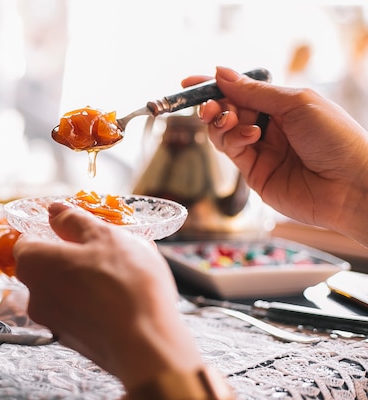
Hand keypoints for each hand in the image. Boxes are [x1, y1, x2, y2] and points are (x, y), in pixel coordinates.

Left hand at [13, 202, 204, 389]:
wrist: (145, 345)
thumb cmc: (124, 283)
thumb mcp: (103, 236)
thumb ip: (74, 220)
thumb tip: (54, 210)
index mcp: (34, 263)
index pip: (28, 240)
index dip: (50, 231)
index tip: (75, 228)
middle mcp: (35, 295)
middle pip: (48, 266)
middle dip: (74, 255)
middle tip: (108, 248)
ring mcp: (52, 322)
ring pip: (66, 290)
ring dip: (87, 279)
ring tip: (125, 273)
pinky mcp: (73, 342)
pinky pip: (80, 312)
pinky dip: (95, 303)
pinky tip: (125, 298)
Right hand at [183, 66, 367, 244]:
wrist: (351, 185)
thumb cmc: (336, 138)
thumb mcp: (295, 103)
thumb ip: (255, 91)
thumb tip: (222, 74)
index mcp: (282, 104)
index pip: (241, 91)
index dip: (214, 86)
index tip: (189, 83)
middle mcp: (270, 127)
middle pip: (227, 111)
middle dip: (214, 106)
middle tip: (209, 107)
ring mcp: (261, 151)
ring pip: (224, 132)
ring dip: (221, 122)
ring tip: (228, 121)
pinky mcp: (254, 173)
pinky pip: (232, 151)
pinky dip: (234, 139)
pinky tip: (250, 135)